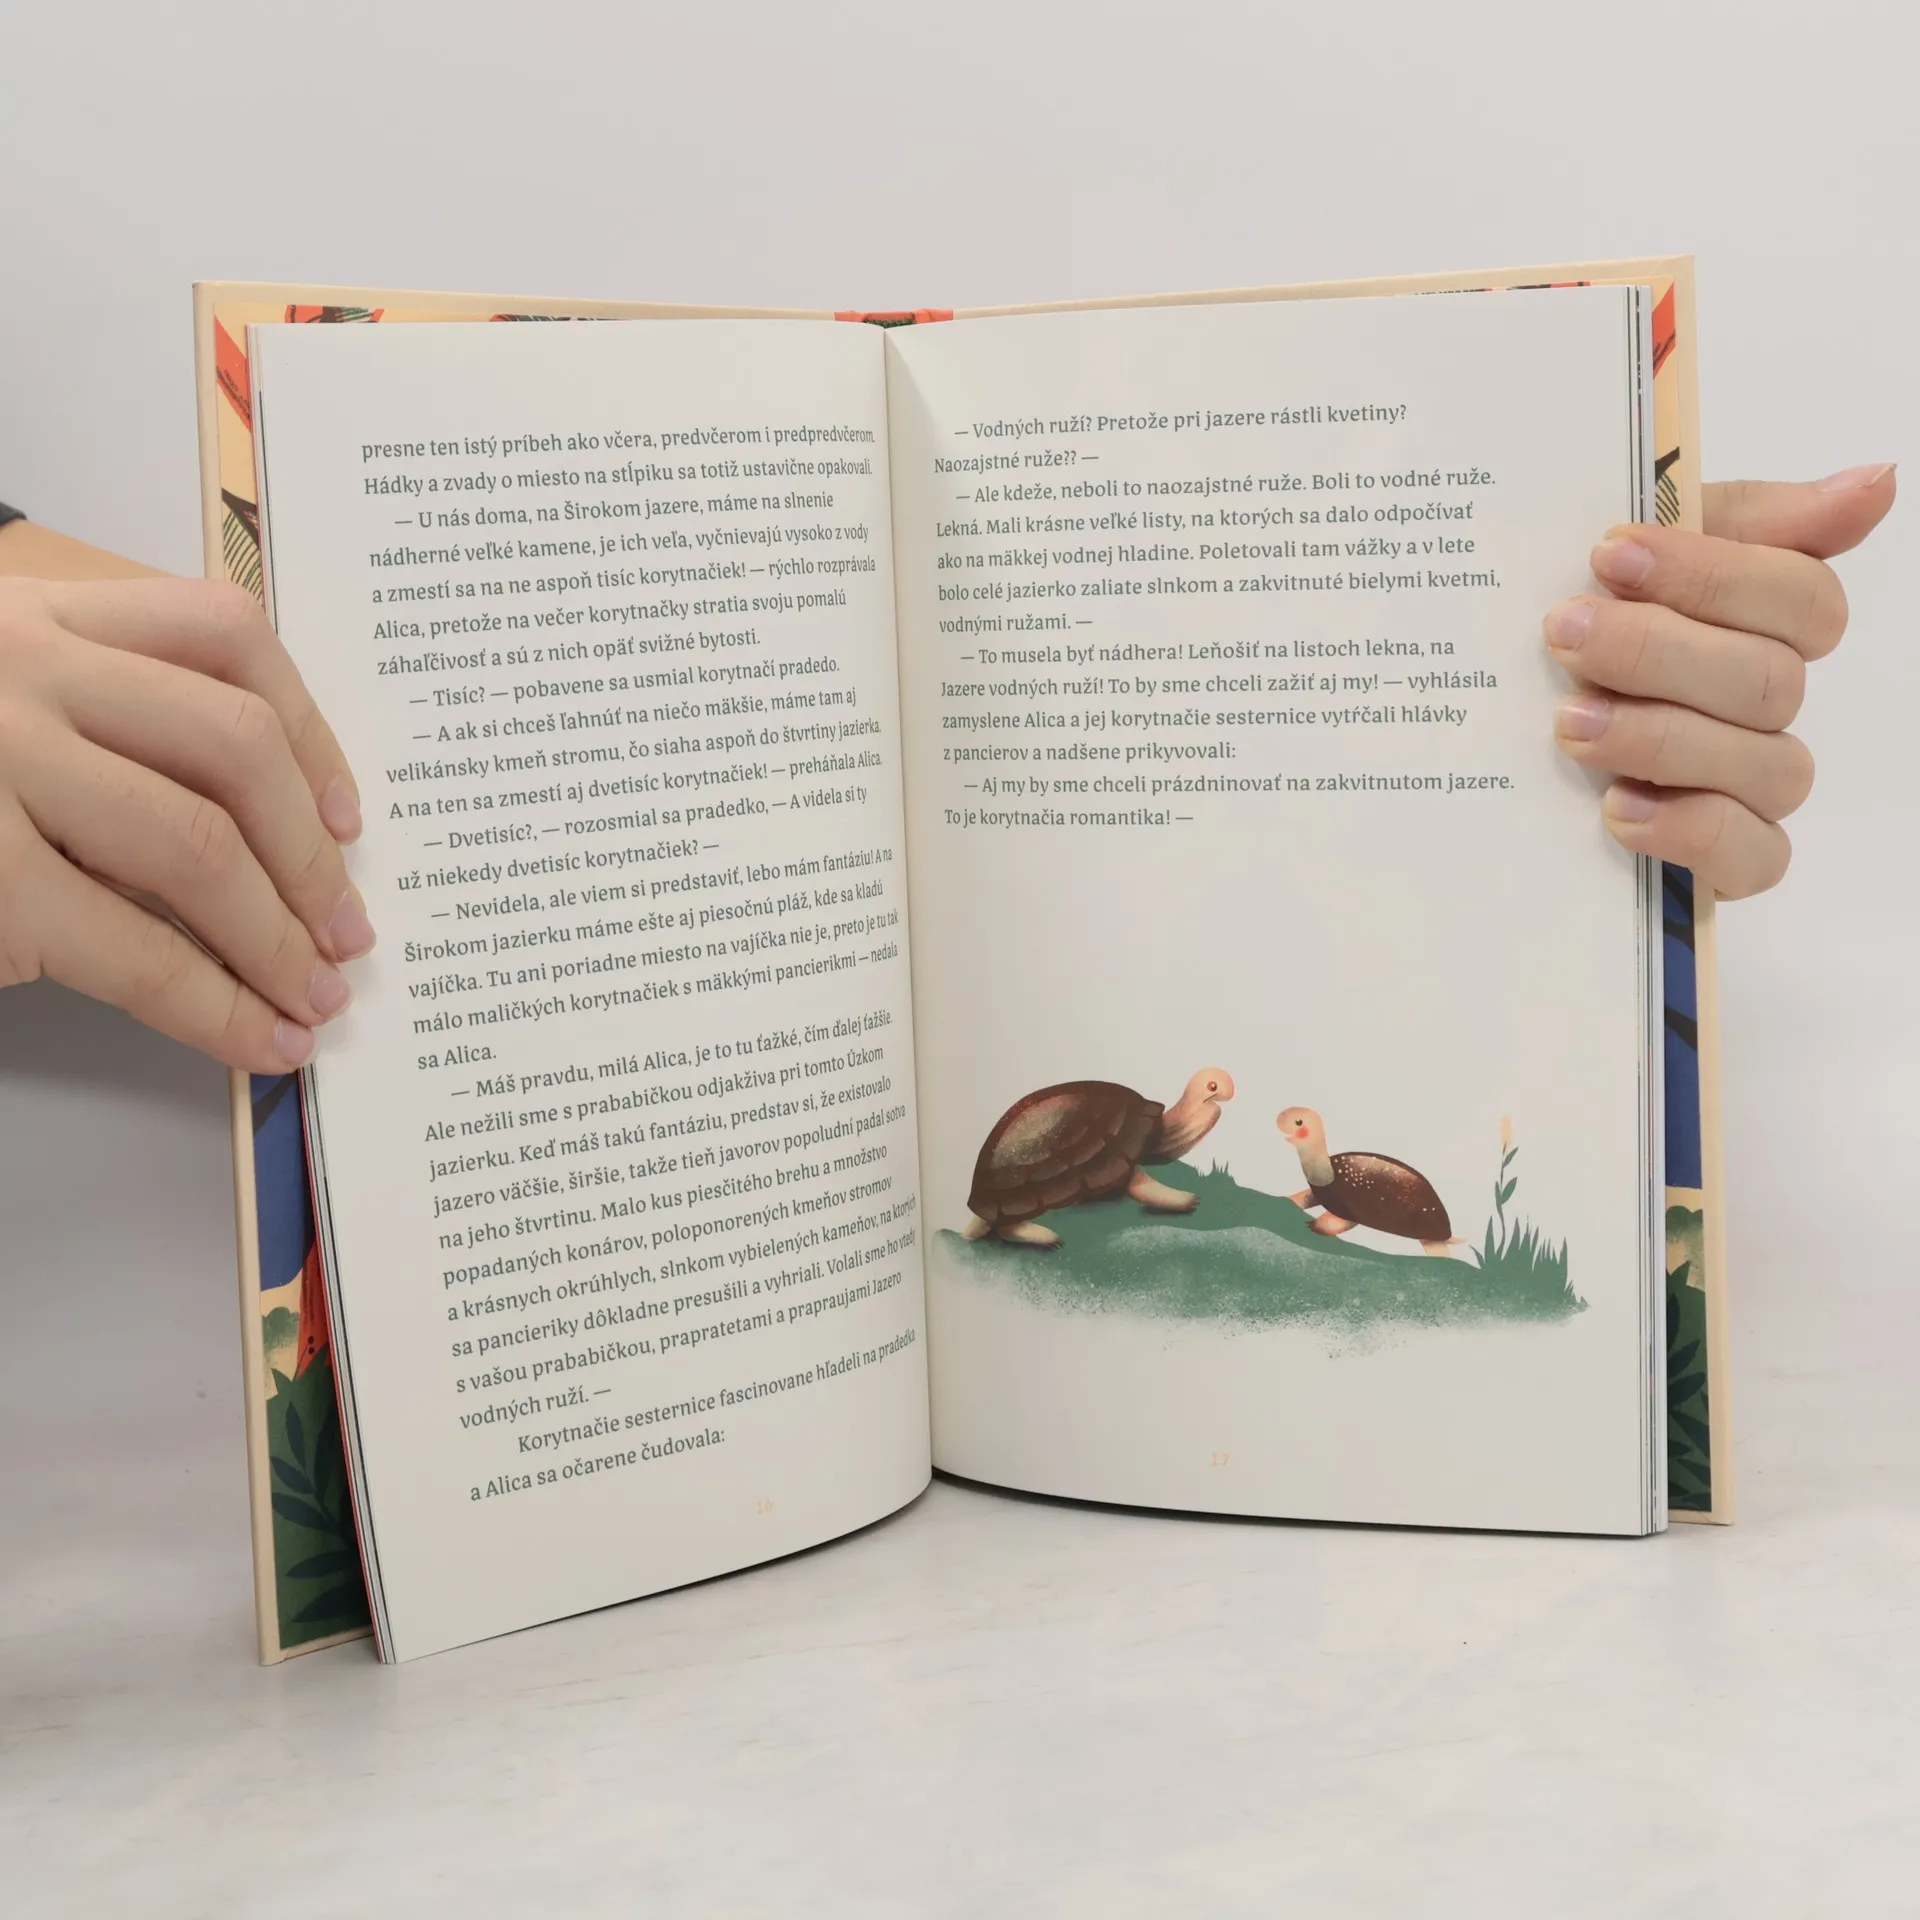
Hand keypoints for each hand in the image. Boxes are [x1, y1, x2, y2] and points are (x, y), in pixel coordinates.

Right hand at [0, 576, 371, 1070]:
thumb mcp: (1, 695)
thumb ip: (105, 726)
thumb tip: (273, 848)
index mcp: (40, 614)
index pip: (223, 632)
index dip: (310, 731)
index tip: (349, 816)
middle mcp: (21, 671)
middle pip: (230, 745)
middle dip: (310, 855)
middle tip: (349, 930)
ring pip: (196, 846)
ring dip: (276, 938)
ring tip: (314, 998)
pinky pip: (133, 950)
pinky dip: (212, 1005)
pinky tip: (254, 1038)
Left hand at [1544, 464, 1895, 897]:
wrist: (1504, 736)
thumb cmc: (1582, 630)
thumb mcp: (1634, 558)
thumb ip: (1741, 519)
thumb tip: (1873, 482)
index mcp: (1763, 621)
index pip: (1800, 595)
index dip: (1712, 574)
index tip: (1609, 553)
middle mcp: (1771, 702)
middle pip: (1771, 680)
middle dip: (1658, 652)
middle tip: (1564, 633)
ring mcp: (1756, 782)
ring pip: (1767, 764)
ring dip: (1661, 739)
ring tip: (1570, 721)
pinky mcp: (1730, 858)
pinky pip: (1756, 856)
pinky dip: (1688, 831)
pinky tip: (1617, 808)